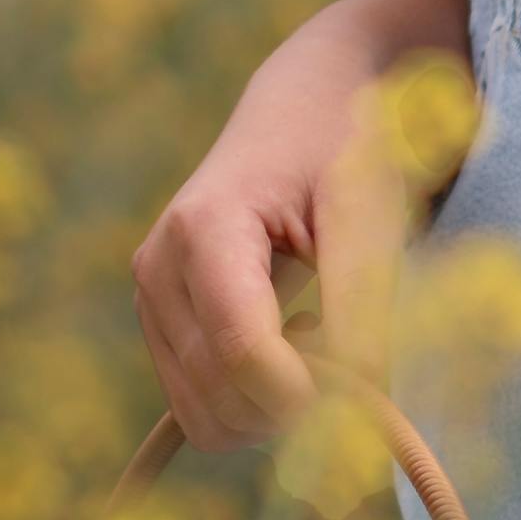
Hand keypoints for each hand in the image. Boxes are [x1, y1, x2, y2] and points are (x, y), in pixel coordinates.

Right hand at [131, 0, 473, 449]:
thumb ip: (362, 302)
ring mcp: (150, 298)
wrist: (308, 105)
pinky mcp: (159, 324)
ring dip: (274, 409)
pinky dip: (253, 404)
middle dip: (295, 403)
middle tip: (355, 358)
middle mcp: (158, 265)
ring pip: (204, 415)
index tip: (366, 391)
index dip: (306, 392)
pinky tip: (293, 350)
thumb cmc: (347, 148)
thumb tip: (357, 395)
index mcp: (206, 225)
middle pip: (219, 393)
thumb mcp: (370, 211)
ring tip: (323, 343)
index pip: (241, 349)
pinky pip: (200, 407)